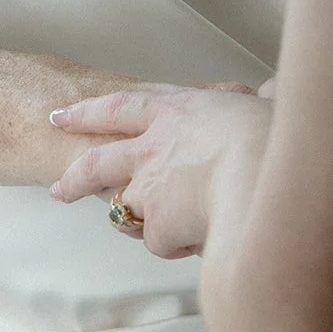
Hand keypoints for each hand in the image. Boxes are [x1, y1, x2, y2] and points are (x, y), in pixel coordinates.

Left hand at [49, 85, 272, 258]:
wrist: (258, 173)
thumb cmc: (268, 134)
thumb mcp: (267, 102)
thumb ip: (264, 97)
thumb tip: (272, 89)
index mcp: (178, 110)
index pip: (122, 106)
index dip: (90, 111)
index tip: (64, 114)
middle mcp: (154, 147)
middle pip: (98, 160)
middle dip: (75, 176)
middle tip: (60, 188)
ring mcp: (149, 187)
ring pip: (123, 209)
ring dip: (134, 220)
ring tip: (154, 226)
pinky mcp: (156, 224)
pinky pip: (163, 241)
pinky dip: (181, 242)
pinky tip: (205, 236)